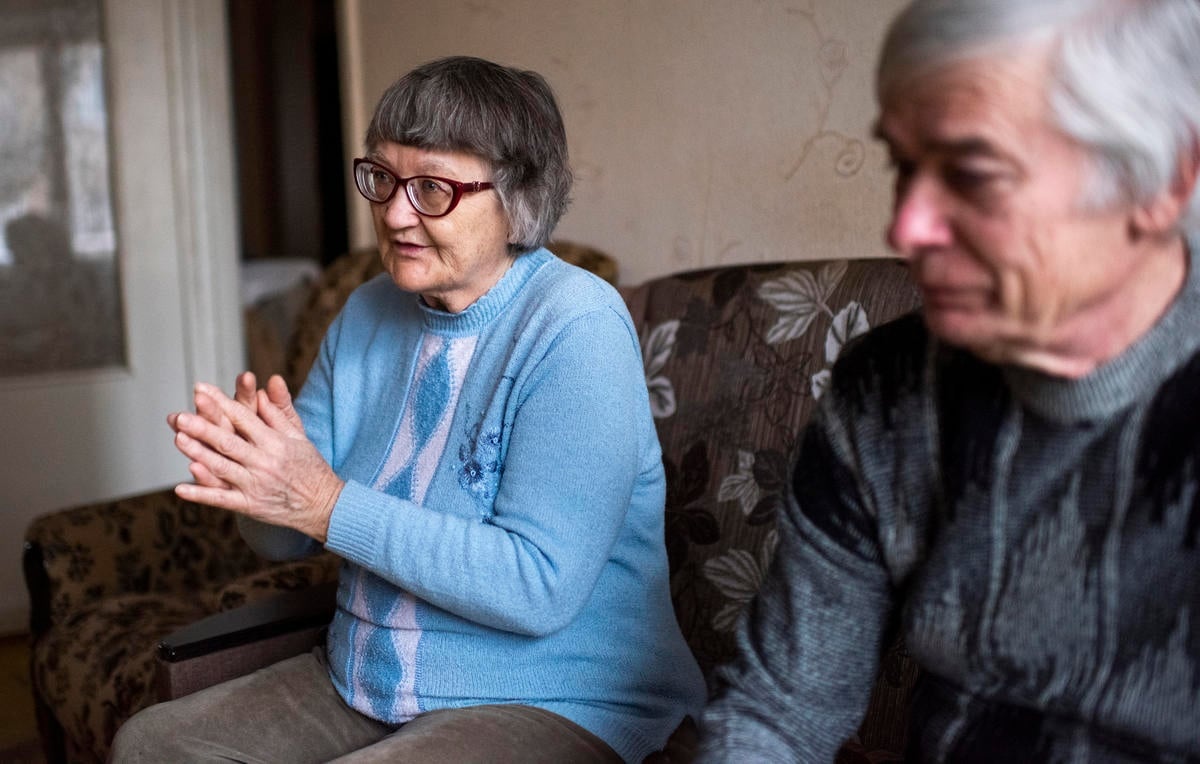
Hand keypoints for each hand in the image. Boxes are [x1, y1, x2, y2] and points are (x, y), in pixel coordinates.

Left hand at [170, 379, 341, 542]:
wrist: (324, 504)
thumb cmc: (309, 467)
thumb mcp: (299, 437)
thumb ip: (278, 414)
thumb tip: (262, 391)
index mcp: (275, 442)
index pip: (244, 418)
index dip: (221, 403)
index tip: (201, 391)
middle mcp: (264, 462)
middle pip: (228, 442)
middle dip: (203, 428)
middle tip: (180, 416)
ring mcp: (255, 485)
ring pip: (222, 467)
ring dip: (198, 453)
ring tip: (178, 439)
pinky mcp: (250, 505)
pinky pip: (222, 500)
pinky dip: (201, 495)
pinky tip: (181, 488)